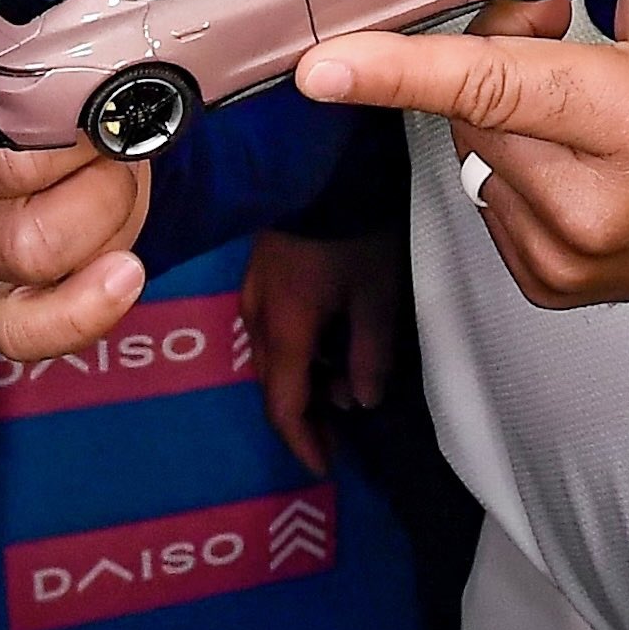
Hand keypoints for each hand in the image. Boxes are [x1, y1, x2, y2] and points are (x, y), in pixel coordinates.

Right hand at [0, 0, 150, 358]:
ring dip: (100, 210)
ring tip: (116, 167)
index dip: (47, 129)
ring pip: (33, 260)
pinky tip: (123, 271)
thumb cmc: (18, 56)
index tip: (82, 91)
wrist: (59, 92)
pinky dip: (81, 311)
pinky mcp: (11, 291)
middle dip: (86, 168)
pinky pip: (25, 332)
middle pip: (16, 217)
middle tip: (108, 125)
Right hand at [241, 226, 406, 474]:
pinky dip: (296, 345)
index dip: (303, 442)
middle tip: (341, 427)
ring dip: (303, 375)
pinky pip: (270, 322)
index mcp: (284, 327)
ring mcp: (252, 285)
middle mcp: (257, 313)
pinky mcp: (258, 265)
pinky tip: (327, 336)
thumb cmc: (355, 232)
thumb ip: (369, 356)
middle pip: (272, 381)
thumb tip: (360, 402)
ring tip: (343, 378)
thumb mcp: (376, 297)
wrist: (324, 162)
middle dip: (306, 411)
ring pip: (271, 351)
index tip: (325, 467)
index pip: (283, 404)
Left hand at [294, 0, 628, 304]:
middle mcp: (600, 196)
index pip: (496, 82)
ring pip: (472, 146)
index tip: (322, 66)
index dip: (401, 70)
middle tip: (570, 31)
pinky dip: (516, 162)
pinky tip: (574, 150)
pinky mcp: (554, 282)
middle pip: (473, 99)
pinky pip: (487, 197)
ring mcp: (573, 253)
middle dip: (502, 48)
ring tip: (582, 94)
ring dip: (504, 109)